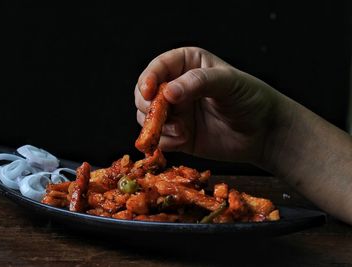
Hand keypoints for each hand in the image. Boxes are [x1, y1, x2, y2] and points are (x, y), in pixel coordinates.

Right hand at [134, 47, 280, 163]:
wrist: (264, 132)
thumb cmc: (251, 98)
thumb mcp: (228, 83)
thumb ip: (199, 82)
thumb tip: (168, 92)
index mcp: (187, 65)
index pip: (158, 67)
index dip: (148, 78)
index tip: (148, 92)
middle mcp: (177, 87)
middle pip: (145, 94)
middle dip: (148, 106)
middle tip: (161, 116)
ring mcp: (176, 112)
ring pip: (147, 117)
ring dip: (157, 126)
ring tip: (181, 131)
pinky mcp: (178, 134)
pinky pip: (159, 139)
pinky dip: (165, 142)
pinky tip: (183, 140)